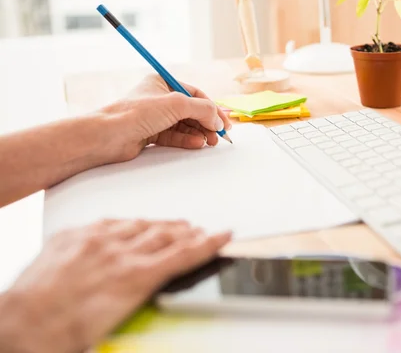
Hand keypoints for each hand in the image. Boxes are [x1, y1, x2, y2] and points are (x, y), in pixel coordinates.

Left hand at [0, 220, 230, 352]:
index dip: (207, 243)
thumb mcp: (118, 320)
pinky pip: (108, 222)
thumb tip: (156, 284)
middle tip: (200, 230)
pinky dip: (127, 223)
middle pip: (164, 235)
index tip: (224, 234)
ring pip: (139, 224)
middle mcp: (118, 254)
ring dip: (161, 224)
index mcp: (134, 278)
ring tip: (174, 224)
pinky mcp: (73, 236)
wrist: (18, 327)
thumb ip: (143, 294)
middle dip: (187, 231)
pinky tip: (132, 223)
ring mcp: (94, 241)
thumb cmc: (64, 334)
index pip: (182, 254)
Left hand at [101, 74, 231, 162]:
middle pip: (191, 110)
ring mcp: (154, 117)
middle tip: (219, 135)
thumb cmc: (135, 113)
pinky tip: (196, 144)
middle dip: (206, 123)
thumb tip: (217, 120)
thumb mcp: (175, 104)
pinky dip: (187, 140)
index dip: (212, 108)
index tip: (223, 122)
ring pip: (184, 125)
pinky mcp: (150, 134)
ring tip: (208, 142)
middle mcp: (158, 98)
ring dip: (199, 133)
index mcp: (162, 83)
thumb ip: (201, 109)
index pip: (195, 94)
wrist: (107, 136)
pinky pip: (175, 136)